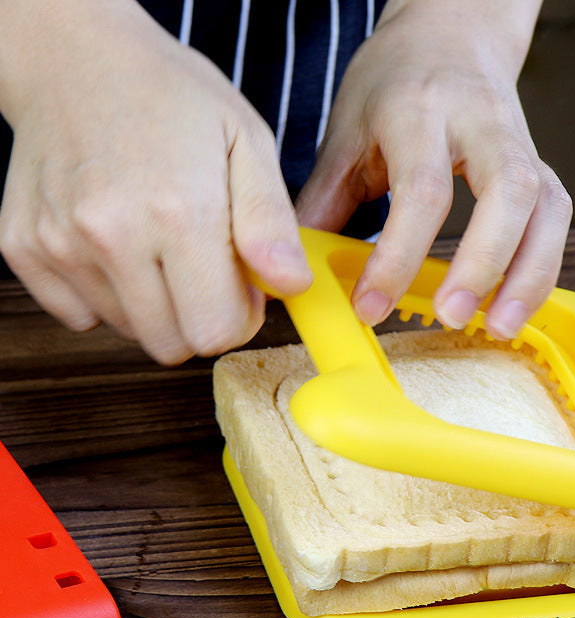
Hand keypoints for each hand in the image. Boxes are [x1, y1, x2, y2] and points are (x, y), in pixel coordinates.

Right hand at [0, 0, 311, 363]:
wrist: (74, 57)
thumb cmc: (171, 97)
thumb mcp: (247, 142)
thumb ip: (271, 223)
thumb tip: (291, 285)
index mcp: (179, 213)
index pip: (216, 332)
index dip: (239, 319)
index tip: (241, 286)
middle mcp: (112, 236)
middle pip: (171, 346)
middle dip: (199, 318)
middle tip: (204, 268)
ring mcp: (61, 244)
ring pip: (129, 332)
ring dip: (155, 306)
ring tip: (159, 245)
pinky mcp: (24, 248)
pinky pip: (79, 316)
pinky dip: (105, 295)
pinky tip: (117, 246)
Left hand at [296, 0, 570, 339]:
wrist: (453, 33)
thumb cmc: (396, 81)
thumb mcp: (346, 128)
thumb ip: (324, 198)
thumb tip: (297, 268)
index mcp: (419, 111)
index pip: (421, 190)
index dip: (398, 256)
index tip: (372, 307)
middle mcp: (481, 123)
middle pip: (505, 193)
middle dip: (481, 264)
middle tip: (451, 317)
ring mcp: (520, 144)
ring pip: (546, 208)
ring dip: (529, 276)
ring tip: (499, 329)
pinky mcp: (540, 167)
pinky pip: (556, 220)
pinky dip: (541, 269)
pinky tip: (515, 307)